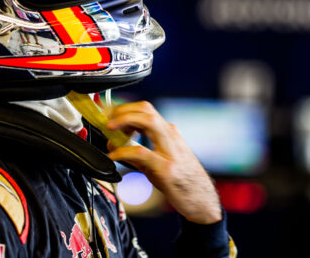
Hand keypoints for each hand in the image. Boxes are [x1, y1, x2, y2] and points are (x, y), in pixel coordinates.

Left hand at [106, 101, 221, 223]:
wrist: (201, 200)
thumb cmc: (181, 181)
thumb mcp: (160, 160)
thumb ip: (139, 151)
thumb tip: (115, 145)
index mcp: (169, 134)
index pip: (146, 110)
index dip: (125, 109)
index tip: (110, 116)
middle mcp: (171, 137)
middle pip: (147, 110)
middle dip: (124, 110)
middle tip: (108, 120)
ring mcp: (170, 151)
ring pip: (149, 122)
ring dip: (125, 121)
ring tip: (110, 128)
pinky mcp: (166, 168)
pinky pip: (141, 152)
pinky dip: (123, 151)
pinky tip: (114, 157)